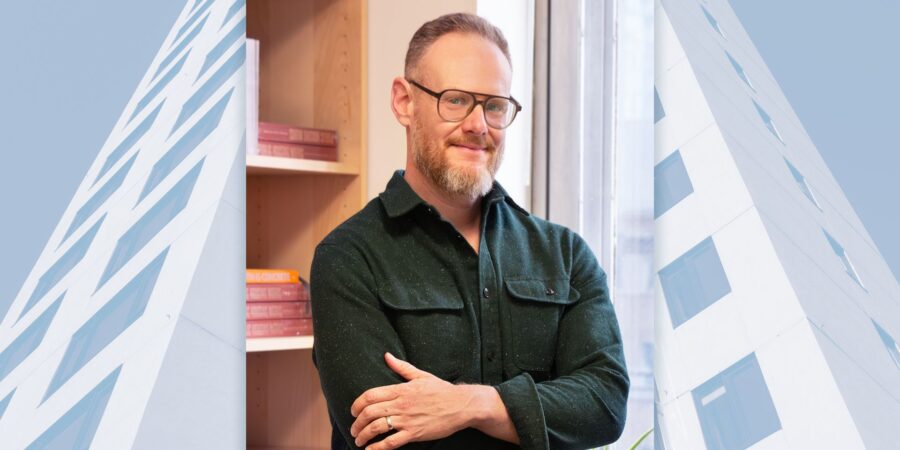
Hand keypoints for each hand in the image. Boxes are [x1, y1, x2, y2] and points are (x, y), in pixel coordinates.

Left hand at [349, 353, 478, 448]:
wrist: (462, 405)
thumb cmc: (442, 390)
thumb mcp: (421, 376)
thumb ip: (401, 367)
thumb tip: (387, 356)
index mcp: (401, 390)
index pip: (371, 395)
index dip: (357, 404)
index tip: (353, 411)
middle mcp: (401, 404)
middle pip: (370, 412)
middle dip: (357, 422)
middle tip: (353, 429)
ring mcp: (407, 420)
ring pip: (377, 427)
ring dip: (363, 435)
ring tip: (359, 440)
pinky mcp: (414, 433)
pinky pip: (391, 442)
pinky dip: (378, 448)